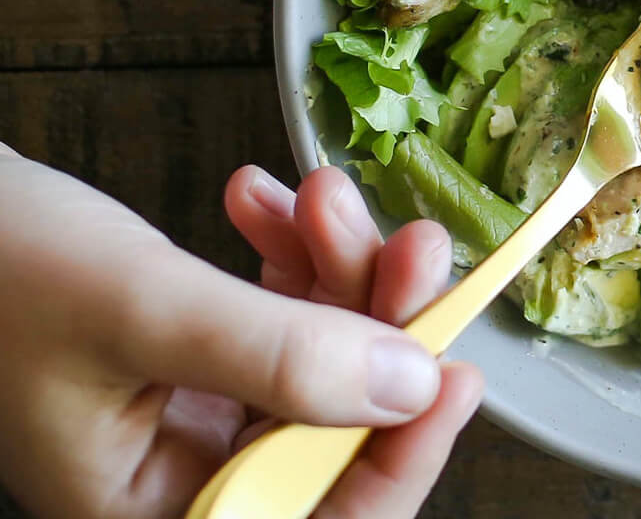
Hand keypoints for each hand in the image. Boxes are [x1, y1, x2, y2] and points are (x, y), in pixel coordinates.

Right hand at [0, 145, 481, 518]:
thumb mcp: (142, 311)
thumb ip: (278, 355)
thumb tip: (413, 386)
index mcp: (156, 515)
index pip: (320, 517)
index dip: (405, 455)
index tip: (457, 371)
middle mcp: (182, 482)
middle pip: (338, 425)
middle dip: (376, 323)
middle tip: (405, 240)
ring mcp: (193, 420)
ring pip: (320, 357)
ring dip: (337, 269)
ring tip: (319, 195)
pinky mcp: (195, 361)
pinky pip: (279, 317)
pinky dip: (288, 255)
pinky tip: (263, 199)